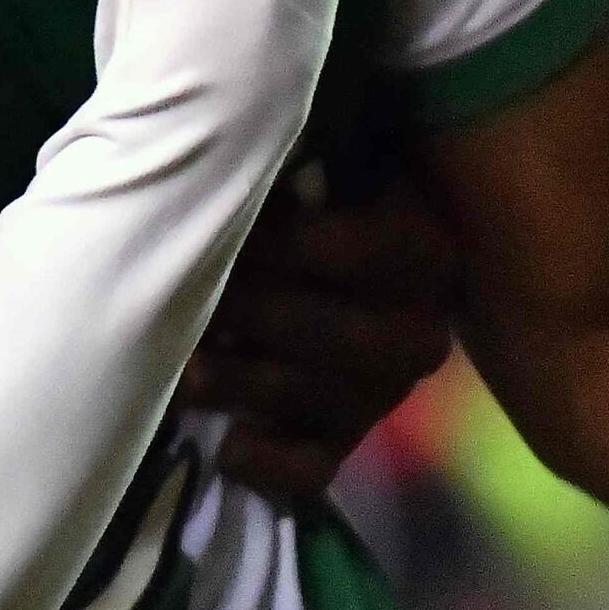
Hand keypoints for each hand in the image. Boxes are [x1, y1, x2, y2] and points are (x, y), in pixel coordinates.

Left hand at [190, 178, 465, 505]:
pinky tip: (229, 442)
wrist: (336, 273)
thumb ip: (301, 161)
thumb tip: (244, 141)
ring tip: (182, 360)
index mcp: (426, 253)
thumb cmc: (317, 203)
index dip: (281, 242)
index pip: (356, 252)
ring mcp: (385, 395)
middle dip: (248, 312)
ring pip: (309, 396)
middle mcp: (421, 332)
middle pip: (328, 332)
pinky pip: (310, 468)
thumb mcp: (323, 165)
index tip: (220, 223)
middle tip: (184, 291)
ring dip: (235, 381)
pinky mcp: (347, 442)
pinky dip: (267, 463)